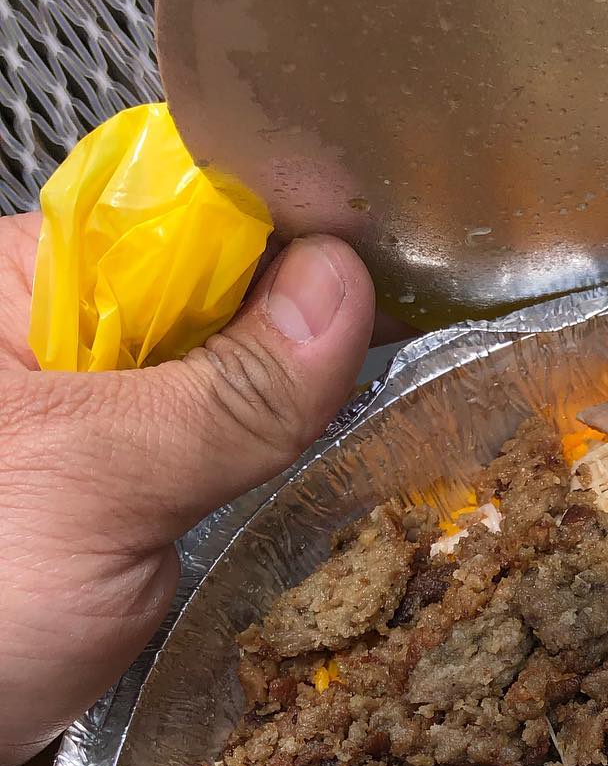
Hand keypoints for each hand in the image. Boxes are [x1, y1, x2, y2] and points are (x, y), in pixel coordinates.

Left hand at [0, 214, 375, 765]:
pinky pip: (232, 503)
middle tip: (411, 394)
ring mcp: (102, 458)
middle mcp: (65, 364)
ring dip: (306, 457)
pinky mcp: (132, 541)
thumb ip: (225, 390)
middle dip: (310, 365)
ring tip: (391, 469)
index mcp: (22, 293)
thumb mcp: (90, 476)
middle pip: (228, 320)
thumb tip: (343, 286)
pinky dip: (285, 522)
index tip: (390, 291)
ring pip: (240, 421)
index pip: (187, 224)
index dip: (290, 247)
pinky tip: (335, 535)